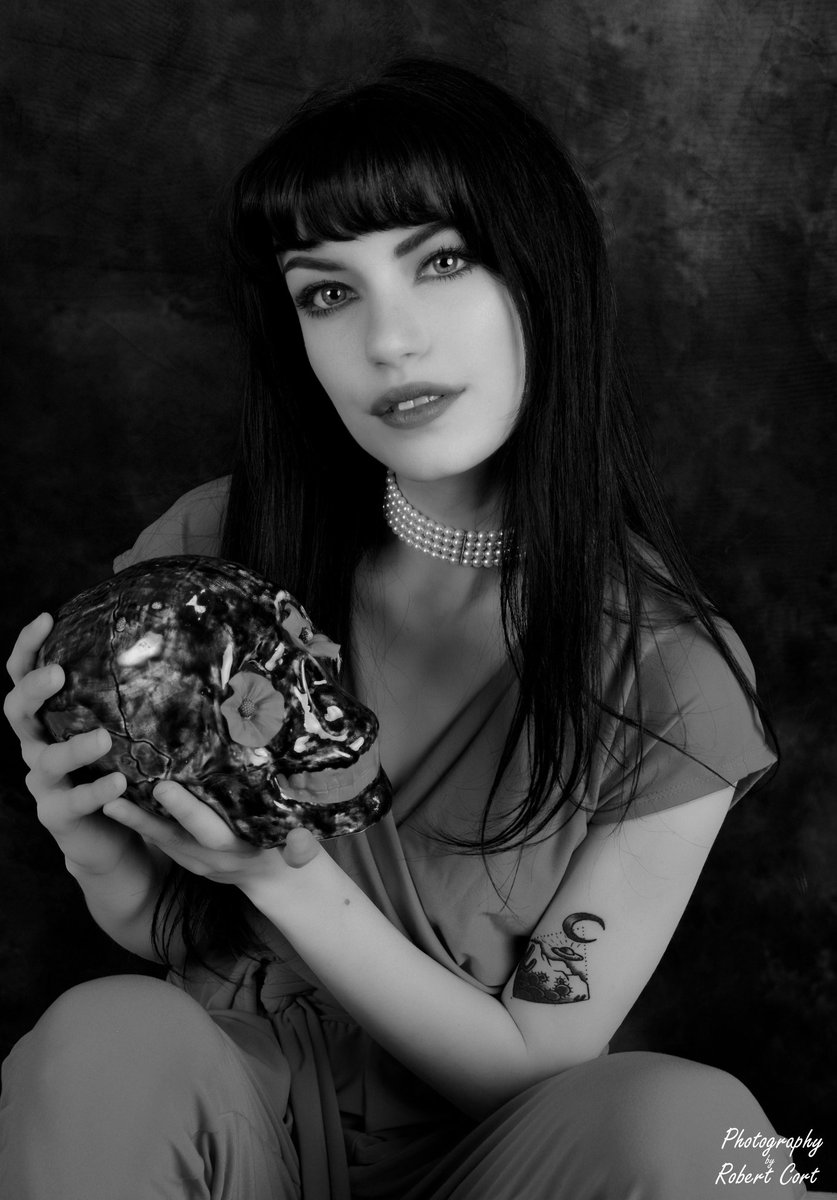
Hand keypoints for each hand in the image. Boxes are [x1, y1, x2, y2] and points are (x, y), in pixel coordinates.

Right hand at [4, 613, 141, 875]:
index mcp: (46, 717)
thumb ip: (124, 695)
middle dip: (32, 690)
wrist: (111, 835)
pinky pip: (73, 802)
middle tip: (57, 672)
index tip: (47, 618)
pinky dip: (96, 792)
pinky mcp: (56, 815)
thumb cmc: (116, 767)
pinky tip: (119, 784)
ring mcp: (43, 781)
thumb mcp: (116, 726)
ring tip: (102, 737)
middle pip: (17, 712)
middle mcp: (36, 744)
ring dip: (72, 747)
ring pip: (46, 760)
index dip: (27, 647)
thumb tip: (165, 639)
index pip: (23, 675)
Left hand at [101, 781, 322, 892]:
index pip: (208, 830)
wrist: (280, 881)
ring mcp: (197, 861)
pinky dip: (142, 823)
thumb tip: (302, 844)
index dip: (185, 811)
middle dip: (144, 819)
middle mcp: (212, 858)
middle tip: (114, 797)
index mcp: (238, 850)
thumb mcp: (302, 855)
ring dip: (133, 823)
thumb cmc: (293, 854)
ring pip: (161, 840)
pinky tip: (122, 801)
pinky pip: (162, 840)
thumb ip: (301, 851)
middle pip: (173, 838)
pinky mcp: (188, 857)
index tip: (163, 788)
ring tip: (103, 799)